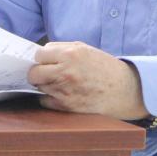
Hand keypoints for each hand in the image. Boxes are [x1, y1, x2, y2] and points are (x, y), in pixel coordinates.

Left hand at [27, 41, 148, 120]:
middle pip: (34, 73)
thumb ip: (62, 49)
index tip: (47, 61)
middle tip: (47, 74)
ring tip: (60, 83)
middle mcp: (65, 71)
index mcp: (70, 54)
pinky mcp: (66, 106)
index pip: (39, 55)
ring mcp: (64, 90)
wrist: (123, 89)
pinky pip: (45, 101)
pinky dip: (50, 98)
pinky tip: (62, 94)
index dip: (42, 58)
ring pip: (39, 87)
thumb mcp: (84, 49)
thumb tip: (41, 54)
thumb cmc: (104, 67)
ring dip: (46, 85)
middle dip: (38, 73)